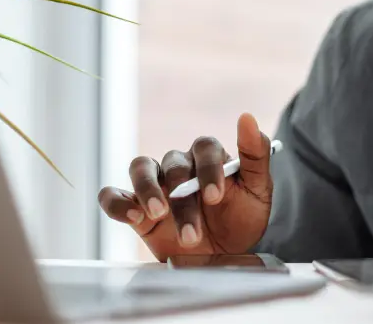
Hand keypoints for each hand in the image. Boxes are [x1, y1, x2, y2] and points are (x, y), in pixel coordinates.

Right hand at [97, 112, 273, 260]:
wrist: (223, 255)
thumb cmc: (241, 219)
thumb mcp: (258, 191)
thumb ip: (255, 155)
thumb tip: (247, 117)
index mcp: (209, 157)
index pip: (205, 147)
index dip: (209, 169)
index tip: (215, 196)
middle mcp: (180, 165)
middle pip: (174, 165)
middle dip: (184, 199)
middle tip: (193, 231)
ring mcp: (156, 184)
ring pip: (141, 168)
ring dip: (147, 190)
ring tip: (158, 214)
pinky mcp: (135, 206)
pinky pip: (114, 195)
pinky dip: (117, 203)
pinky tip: (133, 217)